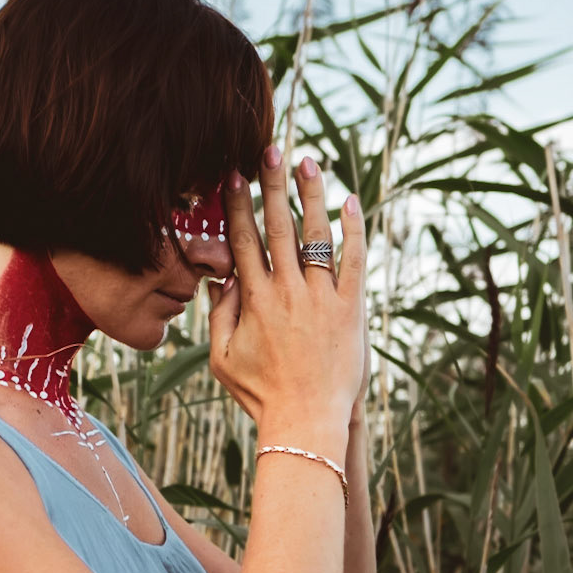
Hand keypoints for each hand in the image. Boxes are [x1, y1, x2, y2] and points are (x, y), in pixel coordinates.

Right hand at [205, 144, 367, 460]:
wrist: (307, 421)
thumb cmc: (262, 395)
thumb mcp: (222, 359)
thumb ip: (218, 316)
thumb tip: (219, 279)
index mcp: (254, 301)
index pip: (243, 241)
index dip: (238, 205)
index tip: (233, 174)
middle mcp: (288, 292)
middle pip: (278, 227)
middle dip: (273, 185)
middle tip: (269, 151)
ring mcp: (322, 299)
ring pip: (317, 236)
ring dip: (312, 196)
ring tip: (310, 163)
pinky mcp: (351, 310)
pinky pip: (355, 262)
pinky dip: (355, 230)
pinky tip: (351, 202)